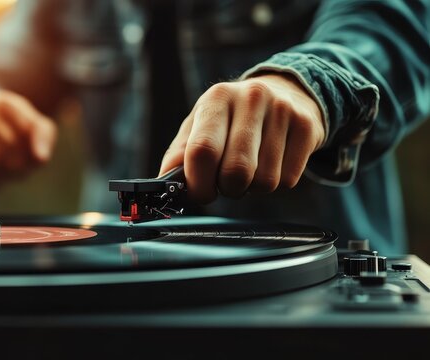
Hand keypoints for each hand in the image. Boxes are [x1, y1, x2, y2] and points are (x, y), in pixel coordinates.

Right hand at [0, 90, 56, 191]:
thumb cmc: (10, 126)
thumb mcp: (33, 124)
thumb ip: (43, 136)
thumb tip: (41, 158)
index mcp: (1, 102)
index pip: (21, 141)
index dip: (32, 159)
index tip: (36, 162)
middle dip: (15, 171)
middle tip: (21, 172)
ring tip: (5, 174)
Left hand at [159, 73, 324, 202]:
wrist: (285, 92)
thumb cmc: (232, 117)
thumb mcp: (200, 125)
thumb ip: (180, 153)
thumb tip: (165, 184)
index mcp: (217, 98)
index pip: (202, 151)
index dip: (198, 183)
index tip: (199, 193)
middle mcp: (251, 98)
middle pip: (236, 172)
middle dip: (227, 189)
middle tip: (225, 182)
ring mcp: (283, 110)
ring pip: (264, 181)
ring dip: (252, 188)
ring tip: (250, 169)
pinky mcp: (308, 127)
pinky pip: (287, 180)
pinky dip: (276, 183)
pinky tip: (271, 164)